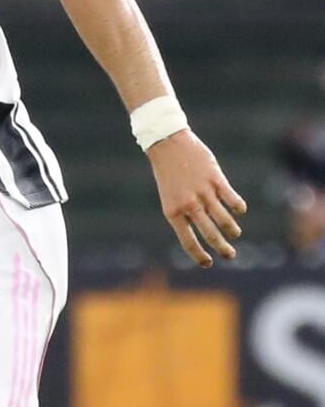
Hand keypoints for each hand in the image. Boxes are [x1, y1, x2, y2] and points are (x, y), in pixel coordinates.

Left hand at [148, 129, 246, 267]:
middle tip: (230, 256)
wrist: (168, 144)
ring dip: (232, 231)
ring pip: (224, 220)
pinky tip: (239, 211)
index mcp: (173, 212)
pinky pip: (232, 200)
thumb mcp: (170, 196)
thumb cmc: (169, 173)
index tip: (208, 263)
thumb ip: (185, 214)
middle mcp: (189, 205)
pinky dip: (238, 208)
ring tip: (235, 234)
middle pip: (210, 234)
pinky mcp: (216, 179)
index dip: (199, 255)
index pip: (188, 241)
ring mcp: (203, 192)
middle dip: (222, 249)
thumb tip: (205, 232)